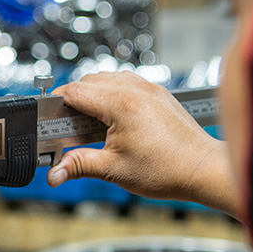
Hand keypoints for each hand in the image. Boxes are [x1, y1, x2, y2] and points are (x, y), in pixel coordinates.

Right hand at [46, 72, 239, 216]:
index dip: (57, 103)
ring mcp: (150, 88)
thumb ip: (79, 165)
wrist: (202, 169)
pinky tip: (113, 118)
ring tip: (91, 123)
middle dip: (74, 100)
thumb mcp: (114, 169)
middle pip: (90, 81)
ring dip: (94, 95)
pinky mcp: (158, 93)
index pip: (76, 91)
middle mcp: (136, 89)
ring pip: (109, 78)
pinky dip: (113, 94)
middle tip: (69, 125)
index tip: (50, 118)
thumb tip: (55, 173)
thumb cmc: (168, 170)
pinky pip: (127, 83)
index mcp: (122, 104)